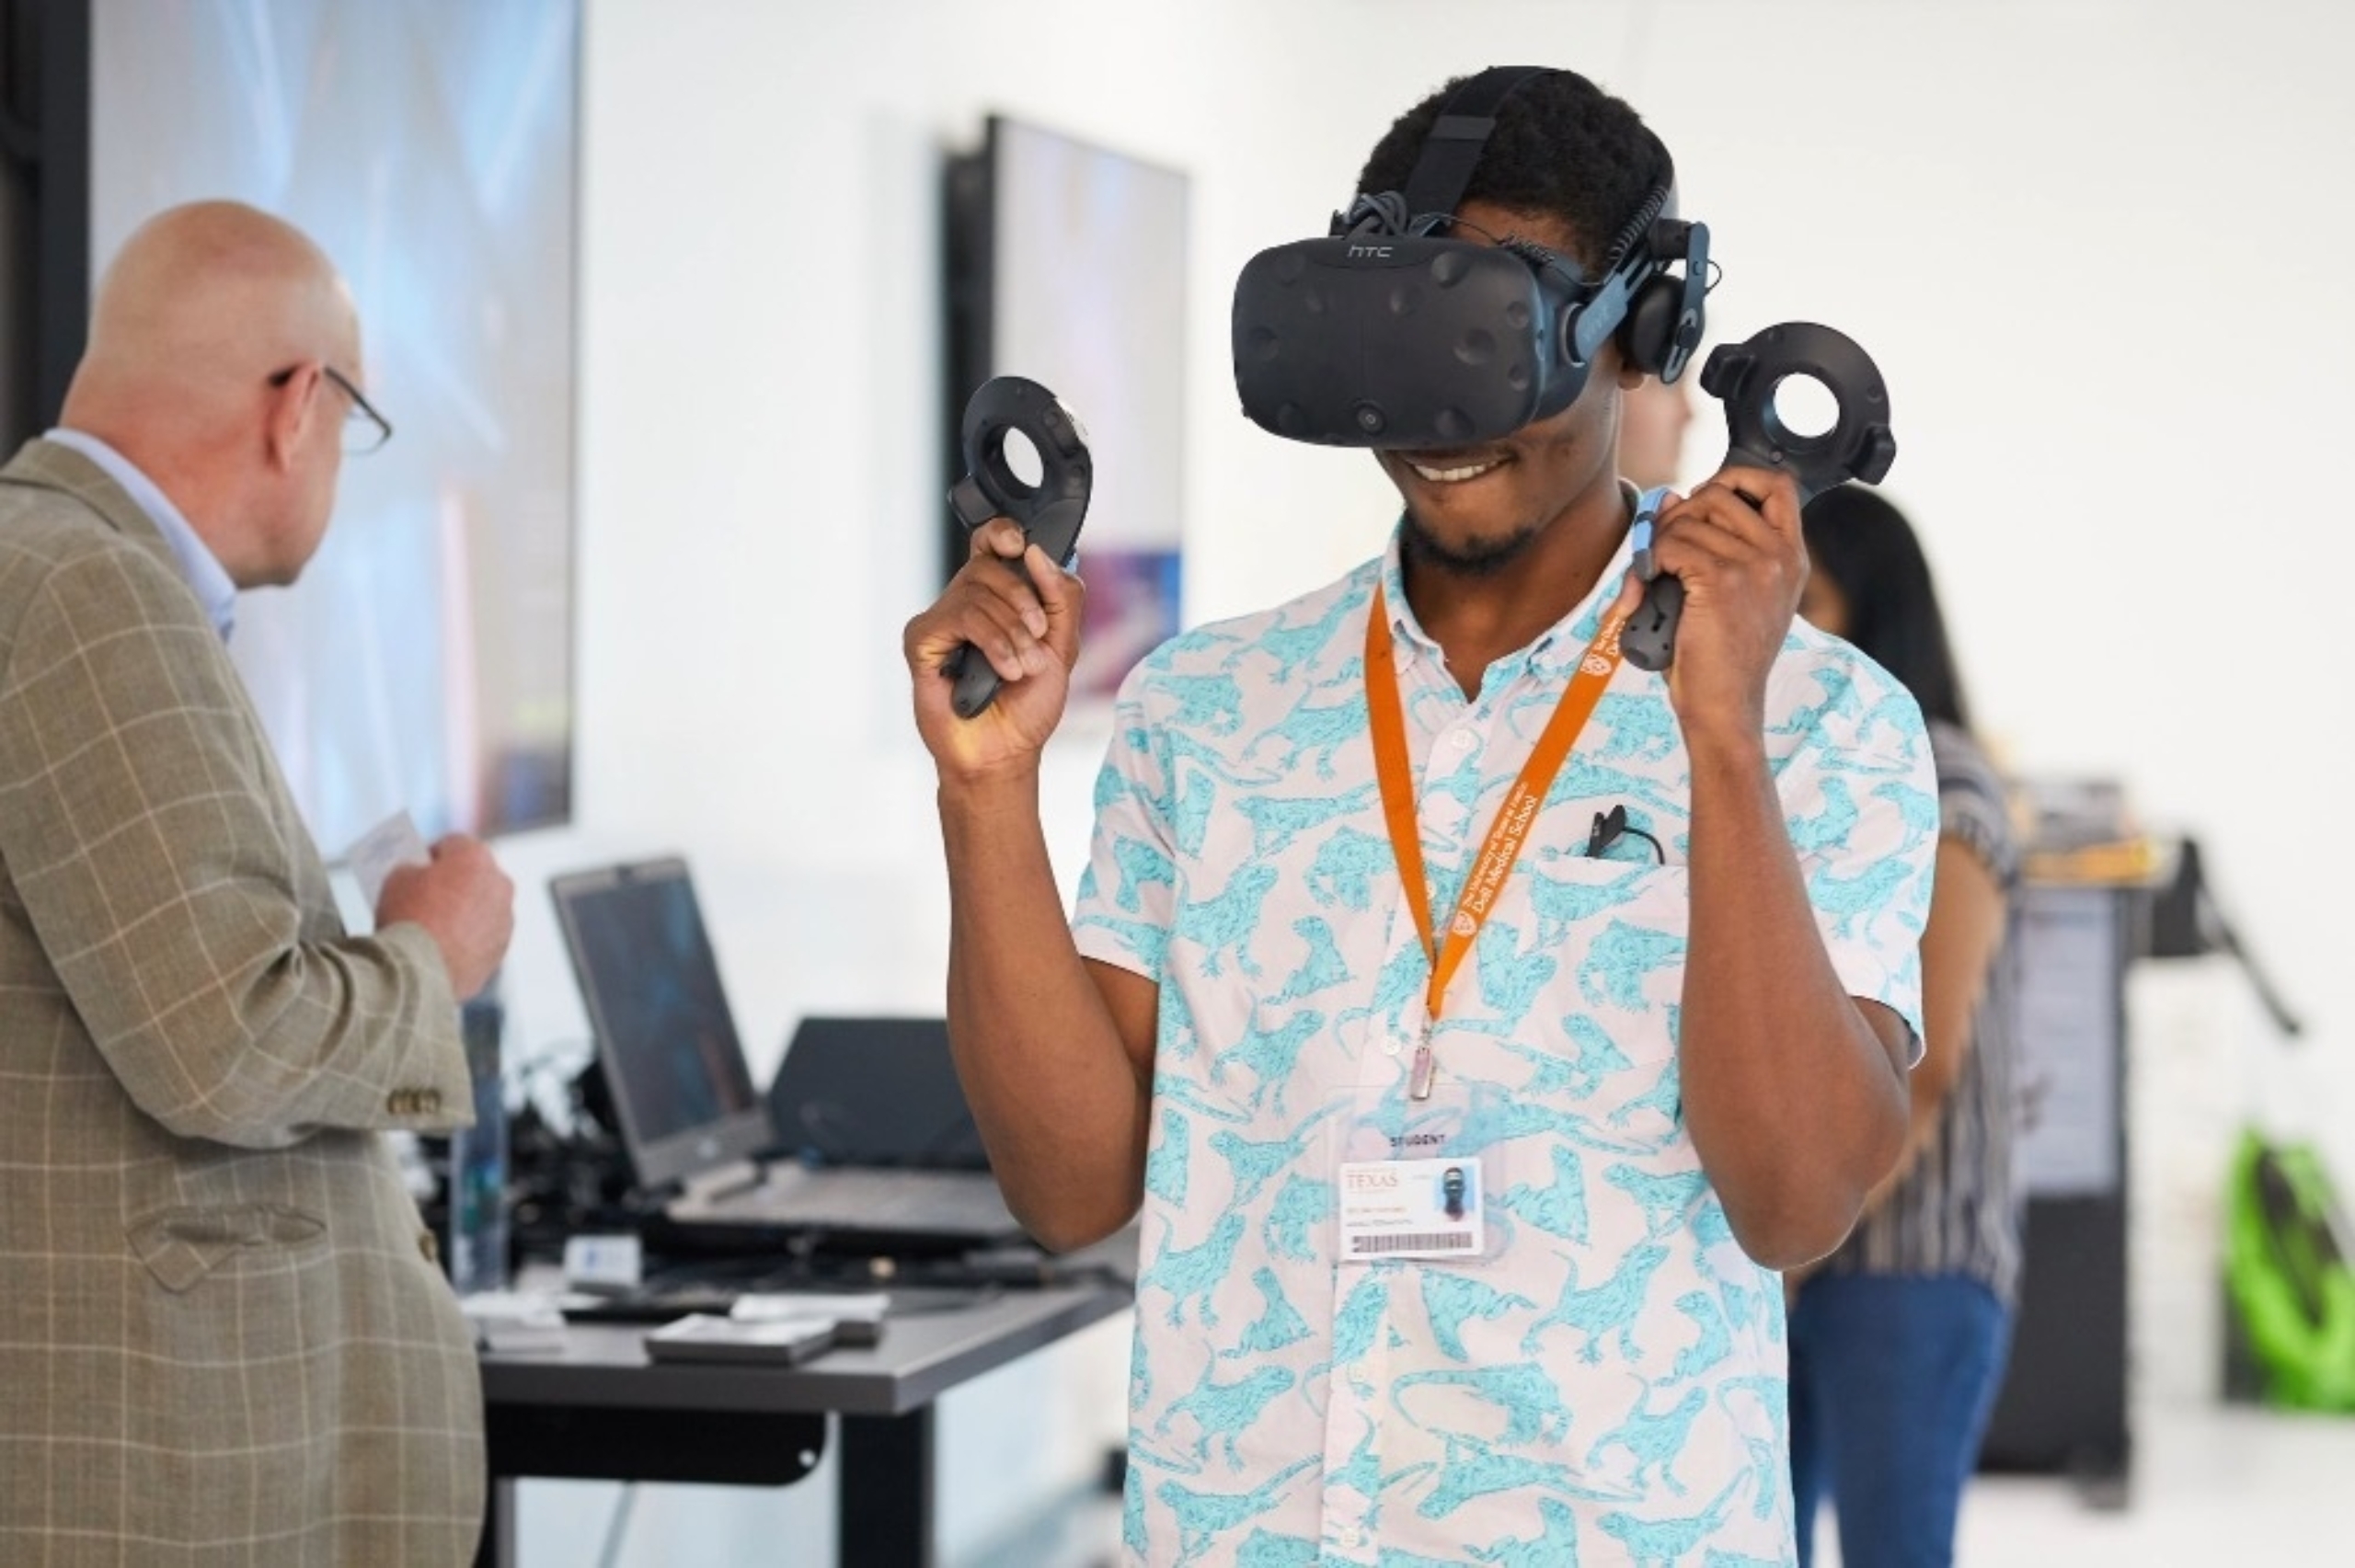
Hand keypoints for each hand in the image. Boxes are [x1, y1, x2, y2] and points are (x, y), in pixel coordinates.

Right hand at [376, 833, 514, 999]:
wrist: (420, 968)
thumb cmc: (408, 915)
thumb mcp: (396, 878)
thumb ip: (412, 869)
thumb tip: (420, 876)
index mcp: (476, 856)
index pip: (453, 845)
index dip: (431, 854)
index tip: (417, 865)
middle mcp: (500, 883)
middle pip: (474, 875)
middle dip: (454, 881)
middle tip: (427, 893)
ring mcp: (505, 918)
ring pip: (483, 907)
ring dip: (465, 911)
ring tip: (435, 924)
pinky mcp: (501, 948)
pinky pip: (483, 937)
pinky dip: (469, 938)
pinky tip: (445, 947)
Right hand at [902, 516, 1084, 782]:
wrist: (1004, 751)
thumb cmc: (1027, 704)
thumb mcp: (1063, 646)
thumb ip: (1061, 597)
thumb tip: (1035, 552)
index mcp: (997, 597)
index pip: (991, 543)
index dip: (1002, 533)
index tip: (1021, 546)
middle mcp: (964, 601)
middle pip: (990, 565)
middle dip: (1024, 601)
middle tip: (1038, 638)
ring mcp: (941, 620)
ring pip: (977, 591)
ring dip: (1012, 631)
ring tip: (1022, 666)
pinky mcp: (922, 639)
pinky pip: (961, 616)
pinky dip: (993, 642)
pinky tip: (1003, 670)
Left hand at [1611, 465, 1804, 748]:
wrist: (1725, 707)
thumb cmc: (1720, 658)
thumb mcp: (1733, 595)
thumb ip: (1714, 546)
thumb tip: (1669, 499)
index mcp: (1792, 557)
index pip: (1778, 483)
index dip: (1735, 478)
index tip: (1704, 503)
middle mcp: (1780, 555)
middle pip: (1719, 492)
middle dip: (1679, 514)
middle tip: (1663, 549)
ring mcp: (1755, 565)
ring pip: (1687, 519)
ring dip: (1658, 542)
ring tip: (1652, 576)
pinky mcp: (1722, 580)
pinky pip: (1671, 544)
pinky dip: (1650, 561)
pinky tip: (1648, 589)